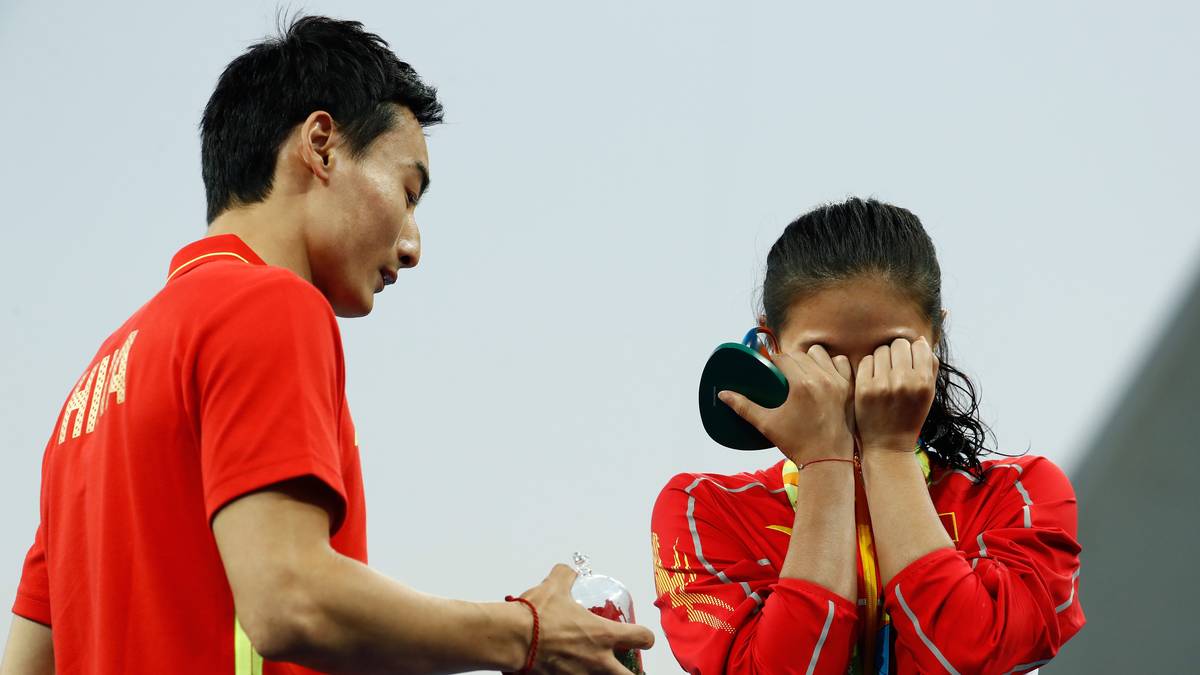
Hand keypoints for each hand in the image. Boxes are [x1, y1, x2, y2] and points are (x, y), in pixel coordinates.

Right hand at [516, 564, 653, 673]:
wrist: (512, 639)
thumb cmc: (536, 616)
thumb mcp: (555, 585)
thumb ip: (566, 575)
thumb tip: (568, 572)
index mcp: (604, 635)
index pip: (642, 638)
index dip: (645, 636)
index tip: (640, 637)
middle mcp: (598, 661)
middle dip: (631, 672)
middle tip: (625, 666)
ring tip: (595, 668)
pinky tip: (568, 670)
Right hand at [719, 345, 854, 463]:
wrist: (827, 460)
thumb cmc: (797, 443)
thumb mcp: (767, 424)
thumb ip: (744, 407)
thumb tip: (723, 394)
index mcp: (801, 384)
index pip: (783, 358)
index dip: (773, 361)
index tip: (770, 367)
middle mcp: (821, 379)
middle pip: (800, 355)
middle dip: (789, 361)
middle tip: (783, 374)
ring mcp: (838, 383)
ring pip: (820, 354)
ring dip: (810, 359)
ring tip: (803, 372)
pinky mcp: (849, 389)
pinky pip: (841, 363)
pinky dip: (832, 364)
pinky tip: (824, 374)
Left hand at [854, 337, 937, 454]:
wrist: (888, 445)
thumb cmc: (910, 416)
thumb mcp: (928, 394)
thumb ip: (929, 366)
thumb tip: (919, 340)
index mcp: (923, 382)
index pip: (918, 346)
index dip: (913, 352)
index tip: (909, 362)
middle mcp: (904, 382)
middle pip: (898, 344)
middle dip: (897, 353)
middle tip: (895, 368)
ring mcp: (882, 385)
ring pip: (881, 350)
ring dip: (882, 359)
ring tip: (884, 374)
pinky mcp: (863, 388)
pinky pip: (866, 361)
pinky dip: (869, 367)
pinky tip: (873, 380)